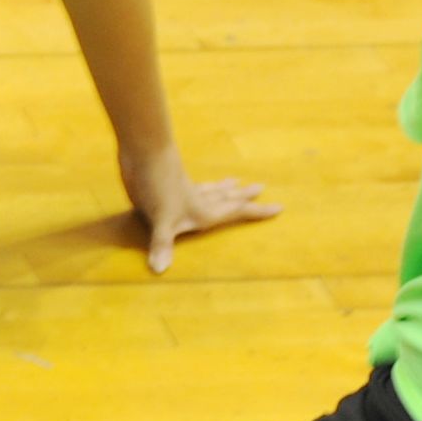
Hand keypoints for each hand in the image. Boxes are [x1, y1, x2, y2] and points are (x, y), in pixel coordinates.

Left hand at [121, 148, 281, 273]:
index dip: (256, 211)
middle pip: (226, 197)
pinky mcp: (170, 182)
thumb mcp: (161, 219)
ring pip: (210, 189)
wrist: (142, 151)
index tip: (279, 207)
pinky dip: (201, 185)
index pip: (236, 211)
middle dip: (244, 196)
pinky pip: (193, 185)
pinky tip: (195, 184)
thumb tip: (160, 269)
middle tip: (261, 187)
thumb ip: (162, 243)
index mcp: (203, 210)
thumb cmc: (157, 185)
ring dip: (224, 187)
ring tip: (235, 181)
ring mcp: (184, 189)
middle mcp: (198, 199)